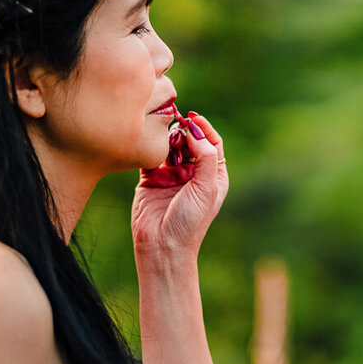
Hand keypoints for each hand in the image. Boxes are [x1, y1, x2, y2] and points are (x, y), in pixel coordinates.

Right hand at [132, 112, 228, 259]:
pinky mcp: (150, 178)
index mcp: (212, 176)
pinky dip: (151, 147)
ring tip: (166, 140)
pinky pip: (151, 155)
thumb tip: (195, 130)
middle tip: (176, 128)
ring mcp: (171, 175)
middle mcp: (193, 173)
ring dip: (168, 138)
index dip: (204, 128)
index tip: (192, 118)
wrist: (162, 245)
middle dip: (184, 131)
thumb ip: (205, 156)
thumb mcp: (206, 187)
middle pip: (190, 141)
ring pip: (170, 145)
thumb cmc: (190, 222)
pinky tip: (152, 146)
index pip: (212, 143)